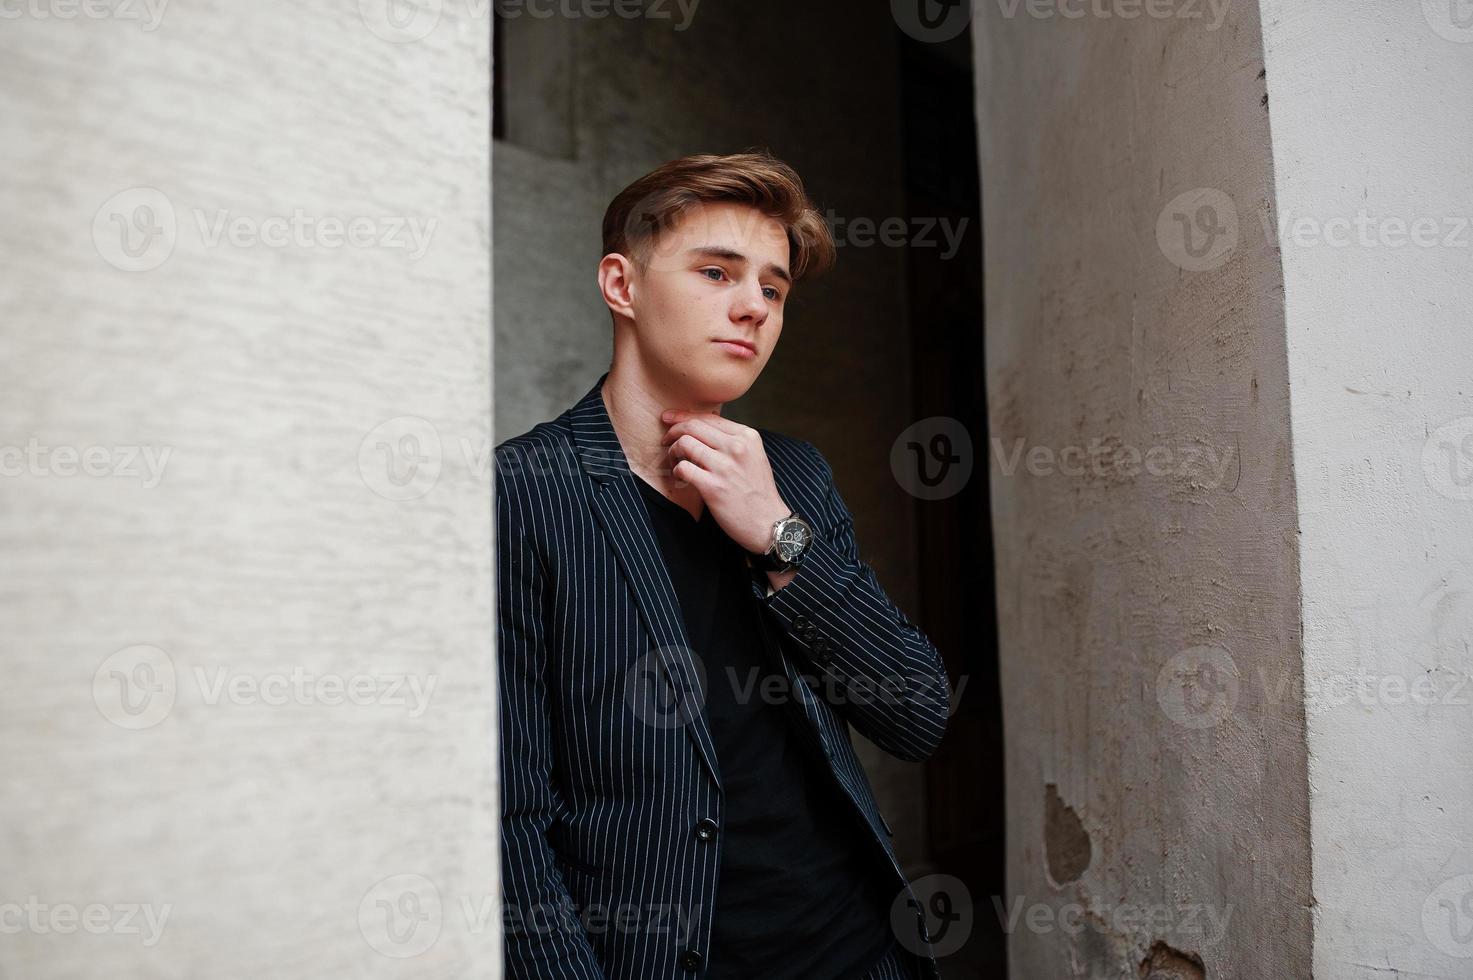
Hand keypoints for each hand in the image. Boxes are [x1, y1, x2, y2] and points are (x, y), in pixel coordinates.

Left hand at [660, 410, 791, 555]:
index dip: (683, 416)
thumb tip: (702, 426)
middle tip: (666, 440)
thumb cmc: (758, 491)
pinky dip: (677, 471)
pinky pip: (683, 468)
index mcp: (747, 436)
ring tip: (676, 463)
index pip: (708, 417)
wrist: (769, 522)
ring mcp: (725, 467)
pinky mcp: (713, 487)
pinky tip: (681, 478)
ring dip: (673, 452)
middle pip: (692, 426)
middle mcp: (737, 447)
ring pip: (684, 444)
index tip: (669, 419)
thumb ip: (732, 440)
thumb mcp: (754, 456)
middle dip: (673, 431)